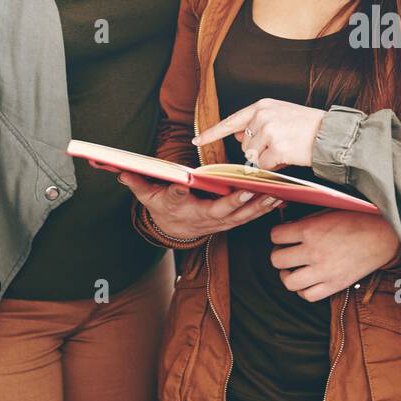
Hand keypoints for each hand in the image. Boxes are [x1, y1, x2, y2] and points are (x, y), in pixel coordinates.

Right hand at [119, 171, 282, 238]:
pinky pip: (250, 217)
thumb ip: (137, 182)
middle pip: (219, 212)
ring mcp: (219, 222)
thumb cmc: (164, 207)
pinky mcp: (232, 222)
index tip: (182, 185)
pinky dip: (265, 209)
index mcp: (180, 208)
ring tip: (274, 193)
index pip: (177, 198)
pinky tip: (279, 199)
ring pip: (240, 217)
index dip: (178, 192)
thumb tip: (120, 171)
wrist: (176, 229)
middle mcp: (202, 218)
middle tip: (248, 191)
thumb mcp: (148, 196)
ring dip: (258, 207)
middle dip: (235, 203)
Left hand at [192, 98, 326, 169]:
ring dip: (268, 159)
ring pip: (254, 157)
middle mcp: (263, 116)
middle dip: (258, 150)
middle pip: (244, 144)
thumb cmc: (308, 127)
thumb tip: (238, 135)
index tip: (197, 140)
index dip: (212, 133)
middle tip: (281, 144)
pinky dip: (275, 166)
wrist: (331, 134)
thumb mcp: (281, 115)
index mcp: (262, 106)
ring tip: (287, 149)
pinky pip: (264, 166)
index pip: (231, 121)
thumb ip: (258, 123)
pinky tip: (289, 156)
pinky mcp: (277, 148)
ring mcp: (269, 131)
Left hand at [270, 211, 400, 301]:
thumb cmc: (357, 219)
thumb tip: (288, 225)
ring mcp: (324, 271)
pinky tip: (307, 281)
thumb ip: (307, 220)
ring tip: (293, 269)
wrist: (383, 236)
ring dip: (287, 276)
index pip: (276, 236)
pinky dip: (303, 290)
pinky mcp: (334, 285)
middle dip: (278, 255)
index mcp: (311, 230)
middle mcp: (314, 251)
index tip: (283, 236)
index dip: (277, 235)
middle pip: (277, 260)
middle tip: (285, 252)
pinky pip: (308, 296)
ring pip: (289, 282)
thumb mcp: (329, 210)